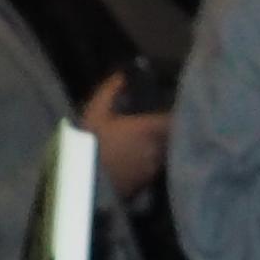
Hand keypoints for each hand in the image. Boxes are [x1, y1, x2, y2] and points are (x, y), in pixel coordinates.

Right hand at [74, 77, 169, 199]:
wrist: (86, 183)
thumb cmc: (91, 143)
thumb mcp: (96, 111)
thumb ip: (111, 91)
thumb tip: (122, 75)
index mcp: (148, 129)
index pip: (173, 119)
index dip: (173, 114)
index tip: (171, 108)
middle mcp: (157, 148)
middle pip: (172, 137)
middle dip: (169, 130)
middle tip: (162, 123)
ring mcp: (154, 168)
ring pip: (166, 153)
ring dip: (163, 146)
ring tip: (154, 139)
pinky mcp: (148, 184)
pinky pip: (157, 167)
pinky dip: (155, 161)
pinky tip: (145, 157)